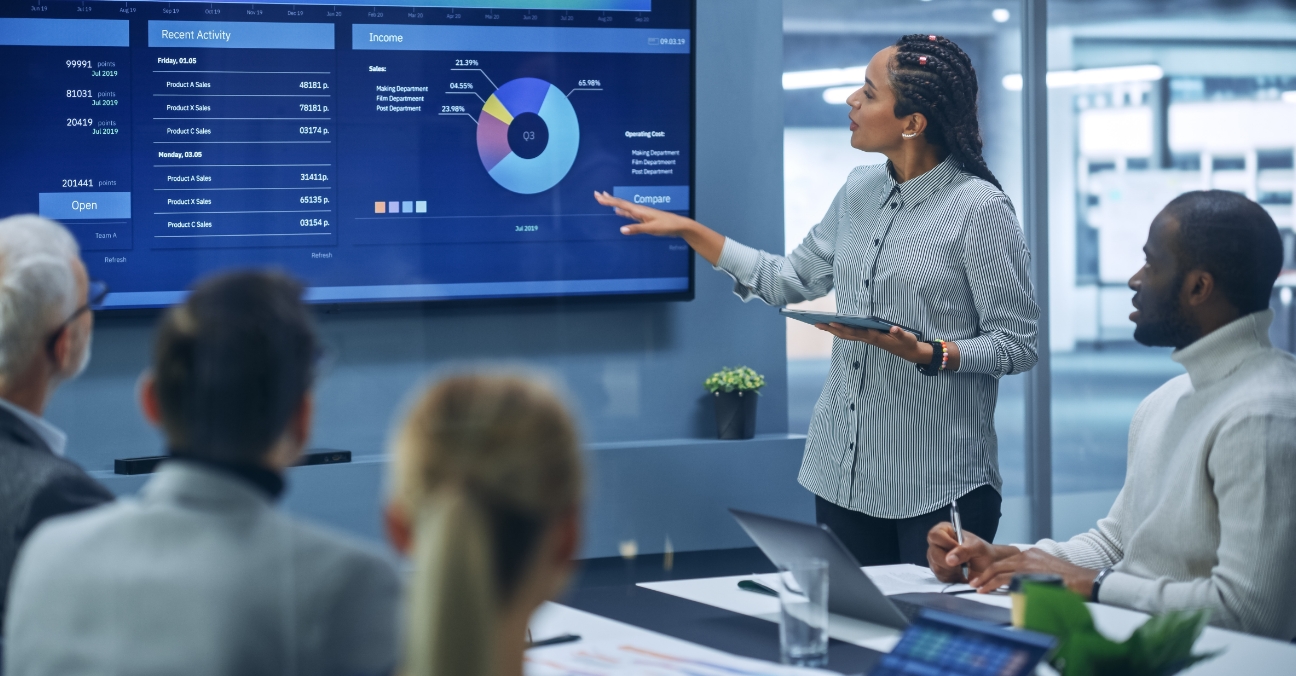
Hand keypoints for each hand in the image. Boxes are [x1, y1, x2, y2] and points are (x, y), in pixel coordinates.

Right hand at [594, 191, 723, 263]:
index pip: (621, 204)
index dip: (609, 200)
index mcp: (640, 210)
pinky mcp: (644, 218)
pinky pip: (629, 213)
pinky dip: (622, 211)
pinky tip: (619, 212)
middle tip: (597, 194)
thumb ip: (637, 229)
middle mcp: (639, 210)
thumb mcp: (651, 228)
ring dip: (614, 203)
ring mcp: (641, 213)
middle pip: (620, 203)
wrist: (679, 225)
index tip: (598, 196)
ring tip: (605, 199)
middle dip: (608, 199)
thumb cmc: (667, 226)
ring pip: (624, 207)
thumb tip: (622, 230)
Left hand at [816, 323, 929, 363]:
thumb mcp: (906, 338)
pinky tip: (834, 326)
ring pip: (846, 334)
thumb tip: (894, 329)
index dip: (843, 328)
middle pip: (846, 334)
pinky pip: (851, 333)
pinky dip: (841, 329)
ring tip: (820, 324)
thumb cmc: (907, 343)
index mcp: (874, 337)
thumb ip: (899, 333)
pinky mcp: (869, 337)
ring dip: (833, 330)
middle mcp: (868, 338)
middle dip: (831, 329)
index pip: (855, 332)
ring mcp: (867, 338)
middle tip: (816, 323)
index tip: (831, 322)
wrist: (909, 352)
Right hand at [927, 523, 1013, 583]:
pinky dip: (952, 577)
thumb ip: (964, 551)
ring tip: (963, 568)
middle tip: (963, 562)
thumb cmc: (982, 551)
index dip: (945, 544)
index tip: (958, 548)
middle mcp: (936, 543)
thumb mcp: (977, 547)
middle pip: (933, 553)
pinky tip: (960, 573)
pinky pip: (940, 576)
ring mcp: (934, 557)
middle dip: (950, 561)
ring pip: (936, 567)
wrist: (987, 565)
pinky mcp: (937, 570)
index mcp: (944, 530)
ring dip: (952, 571)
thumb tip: (949, 560)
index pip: (935, 535)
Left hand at [966, 547, 1100, 596]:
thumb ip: (1033, 573)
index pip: (1006, 560)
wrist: (1084, 580)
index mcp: (1032, 554)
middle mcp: (1027, 556)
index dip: (993, 569)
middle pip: (999, 564)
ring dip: (985, 579)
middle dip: (984, 573)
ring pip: (999, 570)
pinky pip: (1005, 578)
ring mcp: (1027, 564)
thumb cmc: (1070, 580)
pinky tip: (986, 589)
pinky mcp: (1028, 573)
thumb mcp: (1048, 571)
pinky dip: (993, 584)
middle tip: (974, 581)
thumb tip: (1020, 584)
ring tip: (977, 587)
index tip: (985, 576)